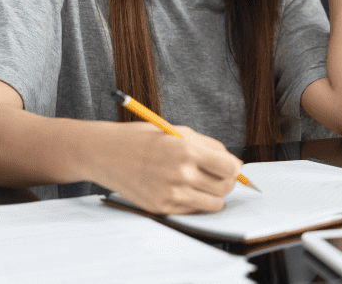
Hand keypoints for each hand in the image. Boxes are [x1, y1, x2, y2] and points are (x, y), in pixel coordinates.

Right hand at [94, 121, 242, 214]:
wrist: (106, 153)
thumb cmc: (145, 139)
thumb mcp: (179, 132)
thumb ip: (209, 147)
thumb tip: (235, 164)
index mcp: (187, 150)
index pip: (230, 169)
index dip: (234, 168)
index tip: (228, 166)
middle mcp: (180, 174)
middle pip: (225, 188)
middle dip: (226, 182)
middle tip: (216, 176)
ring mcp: (170, 194)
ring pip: (213, 204)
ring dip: (213, 195)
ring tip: (200, 184)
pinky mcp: (161, 208)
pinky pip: (193, 211)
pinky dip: (194, 202)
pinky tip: (183, 189)